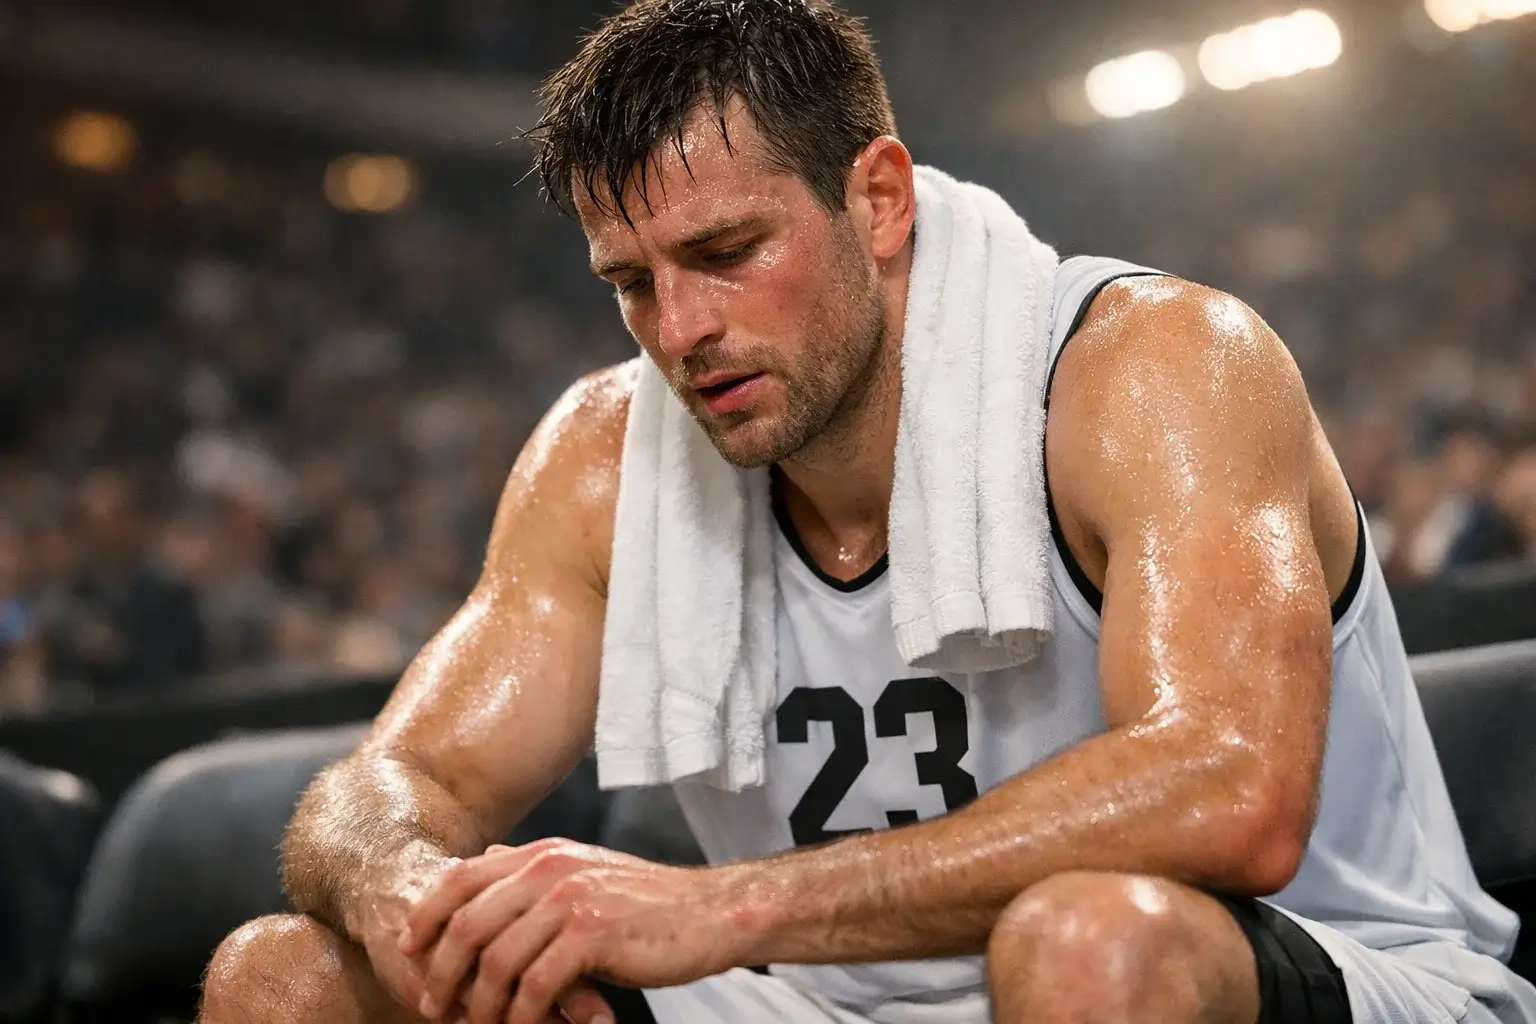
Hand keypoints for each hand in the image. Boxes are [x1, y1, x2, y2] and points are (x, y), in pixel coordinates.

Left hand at [402, 838, 746, 1023]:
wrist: (712, 914)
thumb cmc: (649, 903)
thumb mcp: (585, 871)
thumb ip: (535, 869)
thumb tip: (486, 857)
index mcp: (544, 853)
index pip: (461, 878)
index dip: (426, 916)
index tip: (408, 951)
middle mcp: (550, 869)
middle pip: (467, 924)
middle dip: (443, 973)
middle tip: (435, 1007)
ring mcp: (570, 900)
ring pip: (496, 962)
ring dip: (482, 1006)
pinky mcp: (591, 935)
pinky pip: (535, 986)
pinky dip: (522, 1017)